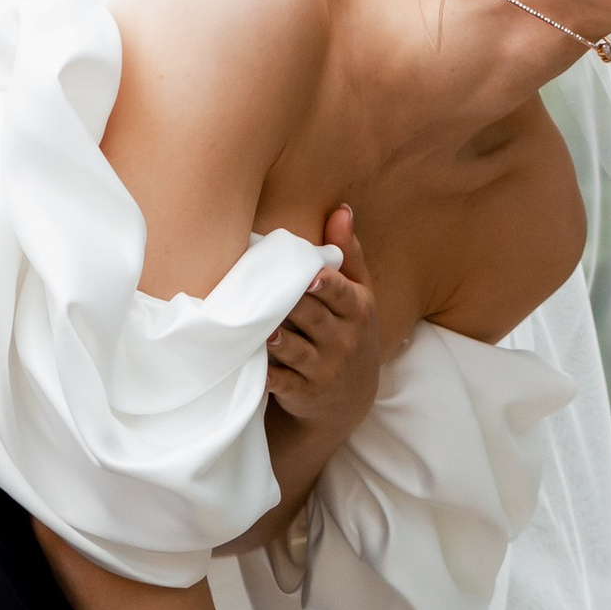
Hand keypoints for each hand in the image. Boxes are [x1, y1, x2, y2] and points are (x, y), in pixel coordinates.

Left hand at [265, 205, 381, 446]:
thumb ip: (348, 254)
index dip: (326, 285)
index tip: (309, 276)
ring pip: (296, 350)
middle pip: (312, 317)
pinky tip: (251, 366)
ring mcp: (324, 369)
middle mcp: (344, 340)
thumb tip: (341, 209)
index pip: (342, 294)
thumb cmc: (349, 333)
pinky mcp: (304, 392)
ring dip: (276, 340)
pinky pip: (282, 382)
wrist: (349, 400)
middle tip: (264, 291)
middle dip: (290, 306)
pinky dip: (267, 377)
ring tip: (260, 327)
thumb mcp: (360, 296)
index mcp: (358, 310)